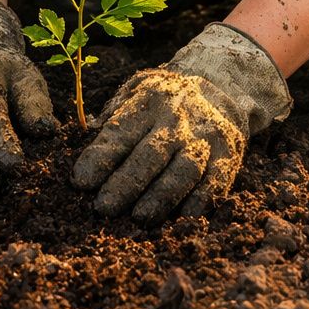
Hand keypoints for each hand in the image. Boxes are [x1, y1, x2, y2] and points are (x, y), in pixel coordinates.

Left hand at [71, 23, 291, 221]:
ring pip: (184, 170)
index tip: (80, 182)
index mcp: (148, 101)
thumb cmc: (163, 99)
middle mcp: (178, 119)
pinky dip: (198, 202)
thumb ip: (112, 115)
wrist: (219, 88)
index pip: (120, 132)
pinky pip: (215, 182)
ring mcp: (205, 138)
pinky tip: (180, 219)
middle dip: (126, 183)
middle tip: (103, 208)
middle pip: (152, 153)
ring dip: (161, 196)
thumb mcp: (135, 91)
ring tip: (139, 218)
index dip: (100, 157)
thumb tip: (83, 139)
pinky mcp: (227, 157)